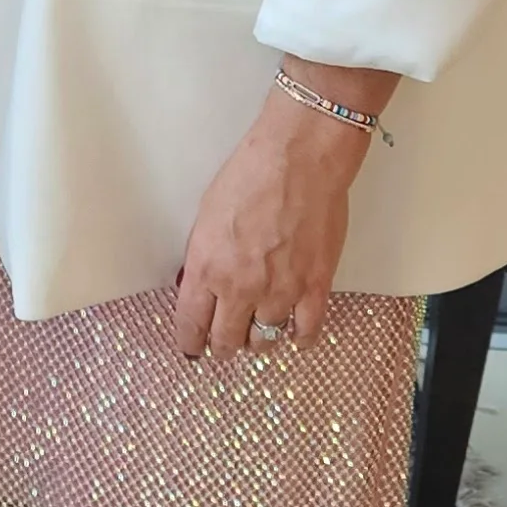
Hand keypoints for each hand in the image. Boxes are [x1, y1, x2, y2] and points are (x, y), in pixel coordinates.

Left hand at [173, 62, 392, 357]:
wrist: (299, 158)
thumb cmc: (250, 174)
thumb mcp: (206, 216)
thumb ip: (204, 258)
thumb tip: (202, 285)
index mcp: (207, 270)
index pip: (191, 327)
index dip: (190, 343)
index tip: (192, 348)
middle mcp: (241, 289)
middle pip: (227, 342)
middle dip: (223, 345)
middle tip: (226, 341)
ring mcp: (281, 292)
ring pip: (265, 342)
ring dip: (259, 340)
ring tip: (259, 330)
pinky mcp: (315, 287)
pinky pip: (306, 332)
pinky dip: (298, 338)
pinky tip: (294, 331)